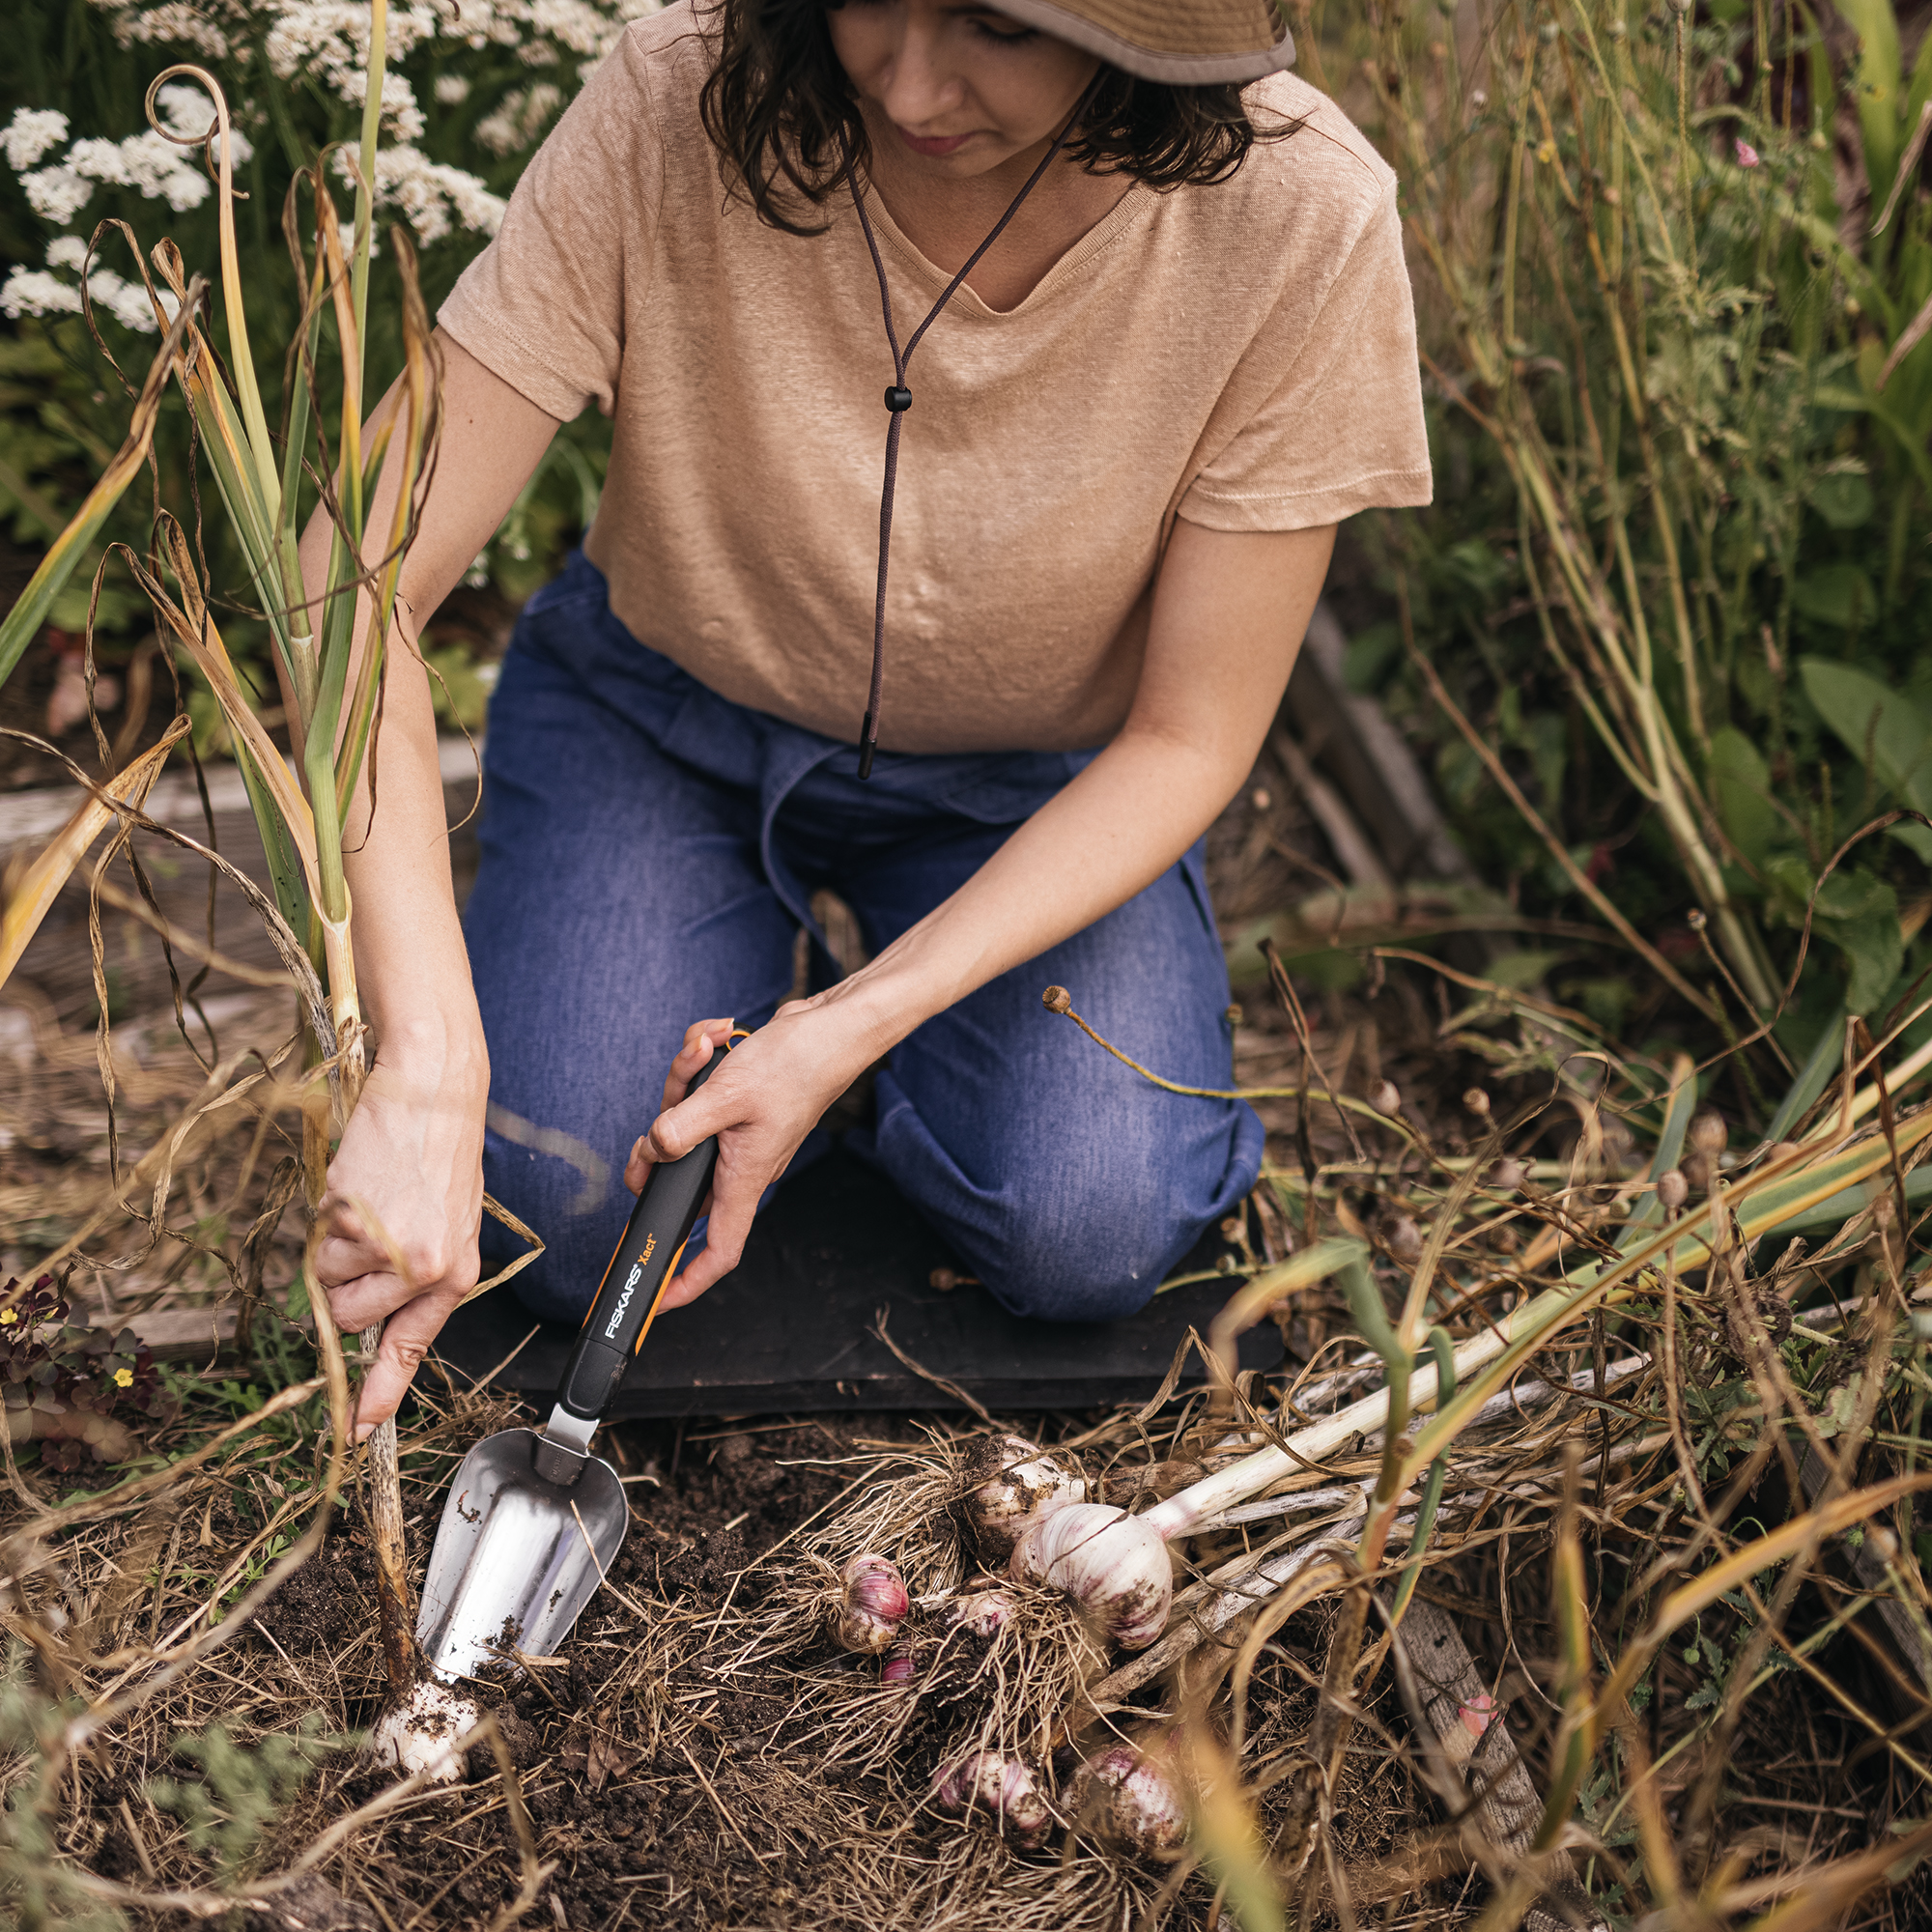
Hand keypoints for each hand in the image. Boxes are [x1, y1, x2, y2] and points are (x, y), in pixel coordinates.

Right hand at [316, 1045, 487, 1437]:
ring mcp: (387, 1245)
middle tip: (370, 1242)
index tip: (357, 1429)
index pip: (409, 1346)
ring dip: (335, 1249)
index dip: (379, 1392)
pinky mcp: (353, 1218)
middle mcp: (424, 1268)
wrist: (433, 1091)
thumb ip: (418, 1276)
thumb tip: (373, 1319)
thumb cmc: (441, 1155)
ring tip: (372, 1206)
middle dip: (344, 1288)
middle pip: (348, 1318)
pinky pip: (316, 1242)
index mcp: (456, 1274)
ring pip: (326, 1281)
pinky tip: (360, 1187)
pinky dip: (327, 1220)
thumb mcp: (451, 1224)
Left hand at [623, 999, 879, 1307]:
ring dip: (681, 1086)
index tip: (657, 1297)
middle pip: (680, 1177)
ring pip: (682, 1128)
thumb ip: (681, 1128)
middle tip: (652, 1128)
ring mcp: (738, 1135)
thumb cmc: (798, 1064)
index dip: (687, 1281)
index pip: (719, 1250)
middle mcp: (741, 1164)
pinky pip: (698, 1099)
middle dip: (656, 1148)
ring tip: (701, 1054)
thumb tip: (652, 1151)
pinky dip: (696, 1068)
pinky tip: (710, 1042)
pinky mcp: (735, 1107)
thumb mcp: (728, 1096)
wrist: (833, 1028)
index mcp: (744, 1176)